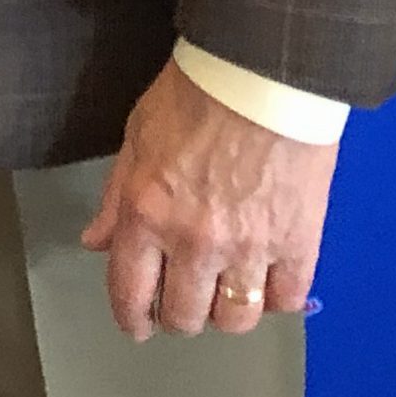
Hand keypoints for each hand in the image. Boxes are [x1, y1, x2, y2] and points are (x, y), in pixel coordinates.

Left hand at [77, 58, 335, 339]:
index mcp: (146, 214)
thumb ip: (116, 197)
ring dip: (227, 311)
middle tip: (184, 298)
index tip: (137, 325)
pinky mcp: (298, 242)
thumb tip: (97, 241)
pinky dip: (276, 296)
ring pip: (236, 319)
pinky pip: (286, 298)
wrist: (264, 72)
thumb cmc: (196, 93)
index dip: (132, 319)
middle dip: (179, 315)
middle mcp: (194, 241)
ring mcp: (248, 247)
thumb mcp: (138, 136)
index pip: (130, 293)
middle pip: (184, 316)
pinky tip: (268, 278)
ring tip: (226, 291)